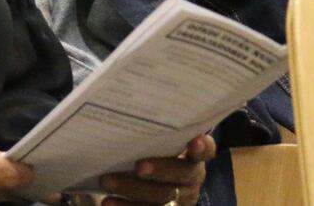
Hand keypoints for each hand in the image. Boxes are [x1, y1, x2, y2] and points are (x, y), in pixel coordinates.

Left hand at [96, 134, 215, 205]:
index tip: (194, 142)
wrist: (161, 186)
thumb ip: (155, 136)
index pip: (206, 150)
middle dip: (160, 170)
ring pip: (161, 197)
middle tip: (139, 166)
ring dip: (132, 189)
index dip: (202, 147)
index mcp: (194, 158)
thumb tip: (125, 115)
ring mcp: (179, 199)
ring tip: (107, 181)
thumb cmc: (158, 156)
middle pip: (180, 175)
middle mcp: (191, 179)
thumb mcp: (163, 146)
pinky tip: (107, 202)